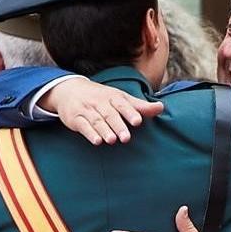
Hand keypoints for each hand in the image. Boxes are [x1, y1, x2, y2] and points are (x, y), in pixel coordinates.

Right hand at [41, 78, 163, 144]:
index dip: (130, 112)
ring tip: (112, 140)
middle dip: (118, 126)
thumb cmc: (101, 97)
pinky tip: (97, 141)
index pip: (122, 104)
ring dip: (104, 130)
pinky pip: (83, 126)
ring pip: (97, 120)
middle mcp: (100, 102)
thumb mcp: (120, 98)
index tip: (138, 121)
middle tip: (126, 138)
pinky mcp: (75, 119)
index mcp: (113, 97)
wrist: (69, 89)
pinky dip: (90, 133)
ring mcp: (87, 110)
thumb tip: (161, 107)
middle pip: (110, 114)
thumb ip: (140, 106)